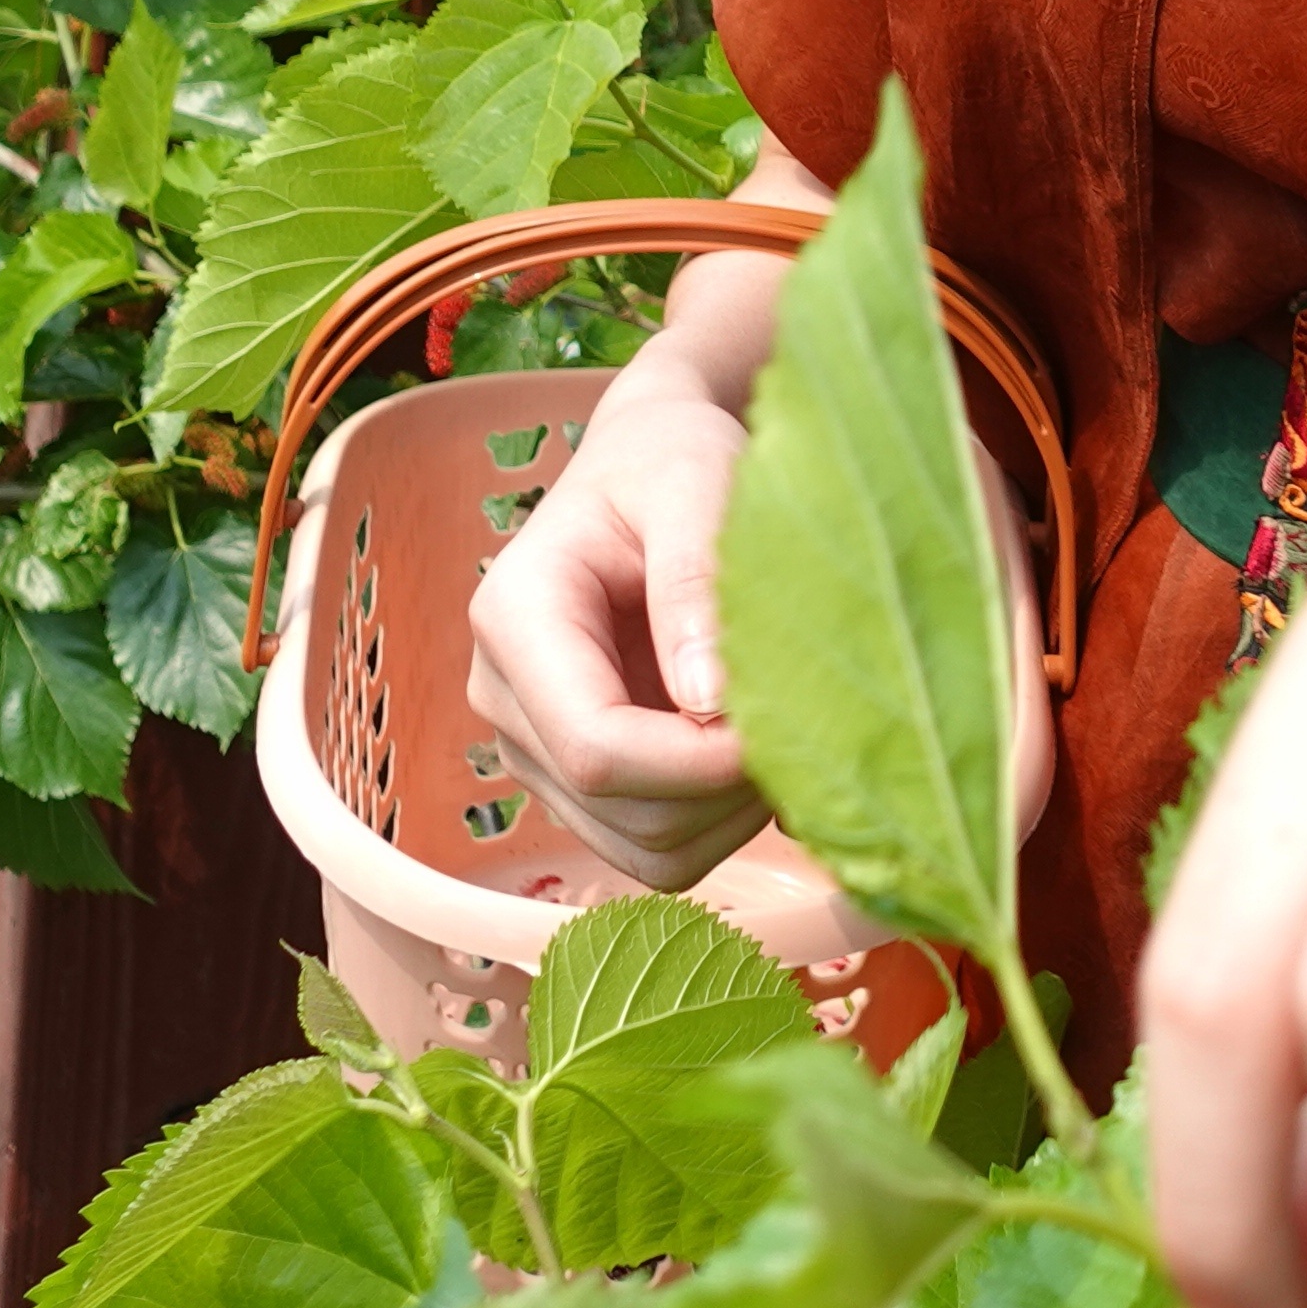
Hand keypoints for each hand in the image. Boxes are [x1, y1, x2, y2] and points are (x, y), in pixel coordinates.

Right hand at [462, 314, 779, 889]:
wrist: (651, 465)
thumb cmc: (675, 458)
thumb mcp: (695, 479)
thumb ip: (695, 578)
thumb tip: (708, 699)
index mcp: (515, 618)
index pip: (596, 747)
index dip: (700, 762)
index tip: (785, 720)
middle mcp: (504, 696)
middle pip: (621, 812)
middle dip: (725, 788)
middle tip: (803, 714)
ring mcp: (533, 747)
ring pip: (643, 849)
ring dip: (730, 813)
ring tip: (780, 723)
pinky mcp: (575, 778)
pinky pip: (655, 847)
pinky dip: (719, 820)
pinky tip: (753, 747)